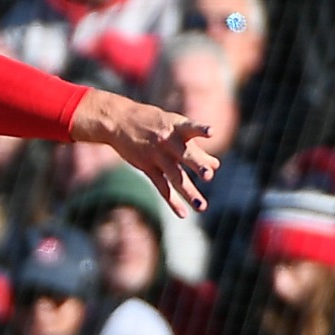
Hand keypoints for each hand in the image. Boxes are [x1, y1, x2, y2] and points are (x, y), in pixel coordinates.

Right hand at [68, 89, 217, 216]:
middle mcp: (168, 141)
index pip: (191, 127)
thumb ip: (194, 145)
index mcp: (176, 126)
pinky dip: (172, 201)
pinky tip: (183, 214)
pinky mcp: (147, 167)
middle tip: (208, 176)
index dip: (201, 130)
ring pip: (175, 177)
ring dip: (189, 192)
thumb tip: (216, 166)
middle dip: (197, 164)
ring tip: (201, 207)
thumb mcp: (172, 124)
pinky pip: (161, 187)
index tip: (211, 132)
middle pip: (184, 154)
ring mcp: (157, 156)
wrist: (119, 121)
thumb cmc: (152, 122)